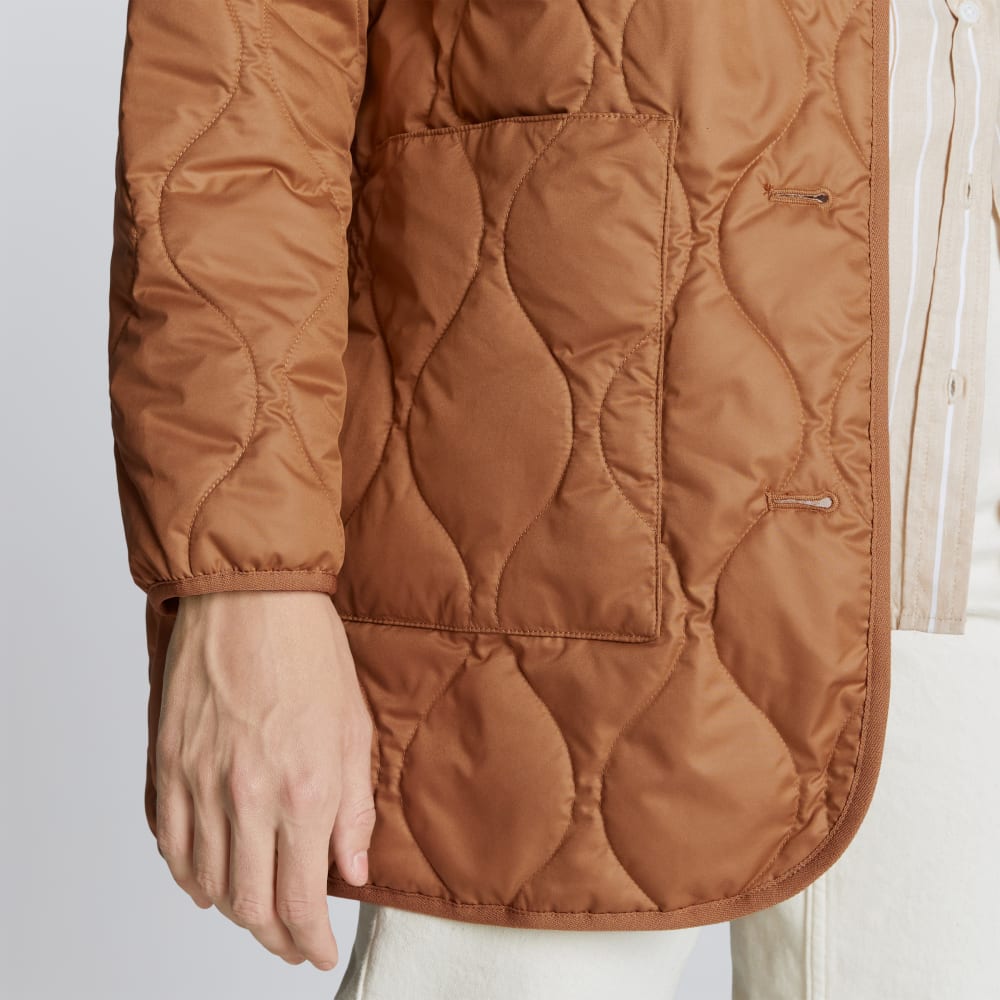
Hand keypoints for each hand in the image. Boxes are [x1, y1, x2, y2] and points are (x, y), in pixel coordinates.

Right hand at [152, 590, 374, 969]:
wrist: (251, 599)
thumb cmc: (310, 654)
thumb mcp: (355, 730)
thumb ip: (353, 810)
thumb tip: (350, 872)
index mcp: (303, 790)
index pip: (300, 898)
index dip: (310, 939)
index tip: (318, 952)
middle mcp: (246, 797)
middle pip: (250, 904)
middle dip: (275, 938)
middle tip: (291, 944)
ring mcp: (199, 783)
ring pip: (207, 882)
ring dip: (234, 910)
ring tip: (256, 914)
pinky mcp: (168, 766)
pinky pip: (169, 843)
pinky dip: (188, 874)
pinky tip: (207, 879)